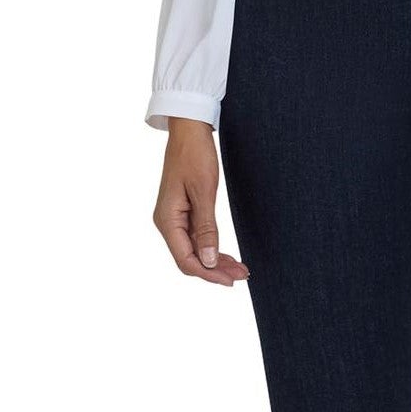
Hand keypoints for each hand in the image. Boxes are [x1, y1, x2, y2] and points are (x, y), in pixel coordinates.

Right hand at [153, 118, 249, 284]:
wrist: (189, 131)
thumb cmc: (195, 155)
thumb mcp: (204, 192)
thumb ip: (207, 229)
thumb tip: (209, 261)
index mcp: (167, 219)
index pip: (186, 259)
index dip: (208, 274)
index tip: (231, 280)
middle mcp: (167, 223)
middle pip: (190, 259)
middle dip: (216, 270)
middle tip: (243, 275)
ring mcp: (175, 219)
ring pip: (195, 251)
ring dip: (216, 262)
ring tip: (240, 269)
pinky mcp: (184, 214)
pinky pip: (197, 239)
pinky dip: (213, 249)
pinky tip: (228, 256)